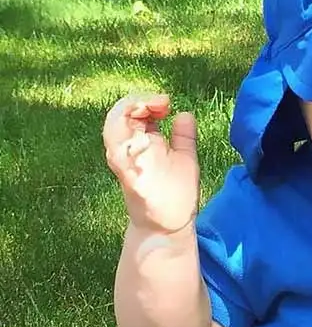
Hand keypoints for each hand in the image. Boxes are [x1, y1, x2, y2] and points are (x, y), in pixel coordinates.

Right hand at [103, 94, 199, 232]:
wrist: (169, 226)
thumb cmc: (176, 195)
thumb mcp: (185, 159)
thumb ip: (183, 137)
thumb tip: (185, 113)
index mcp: (144, 142)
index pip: (134, 111)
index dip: (147, 100)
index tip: (167, 101)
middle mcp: (130, 149)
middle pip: (118, 114)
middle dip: (137, 101)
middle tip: (161, 102)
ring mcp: (126, 162)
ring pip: (111, 129)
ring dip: (128, 113)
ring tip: (150, 109)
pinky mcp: (127, 176)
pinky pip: (117, 153)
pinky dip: (126, 138)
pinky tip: (146, 131)